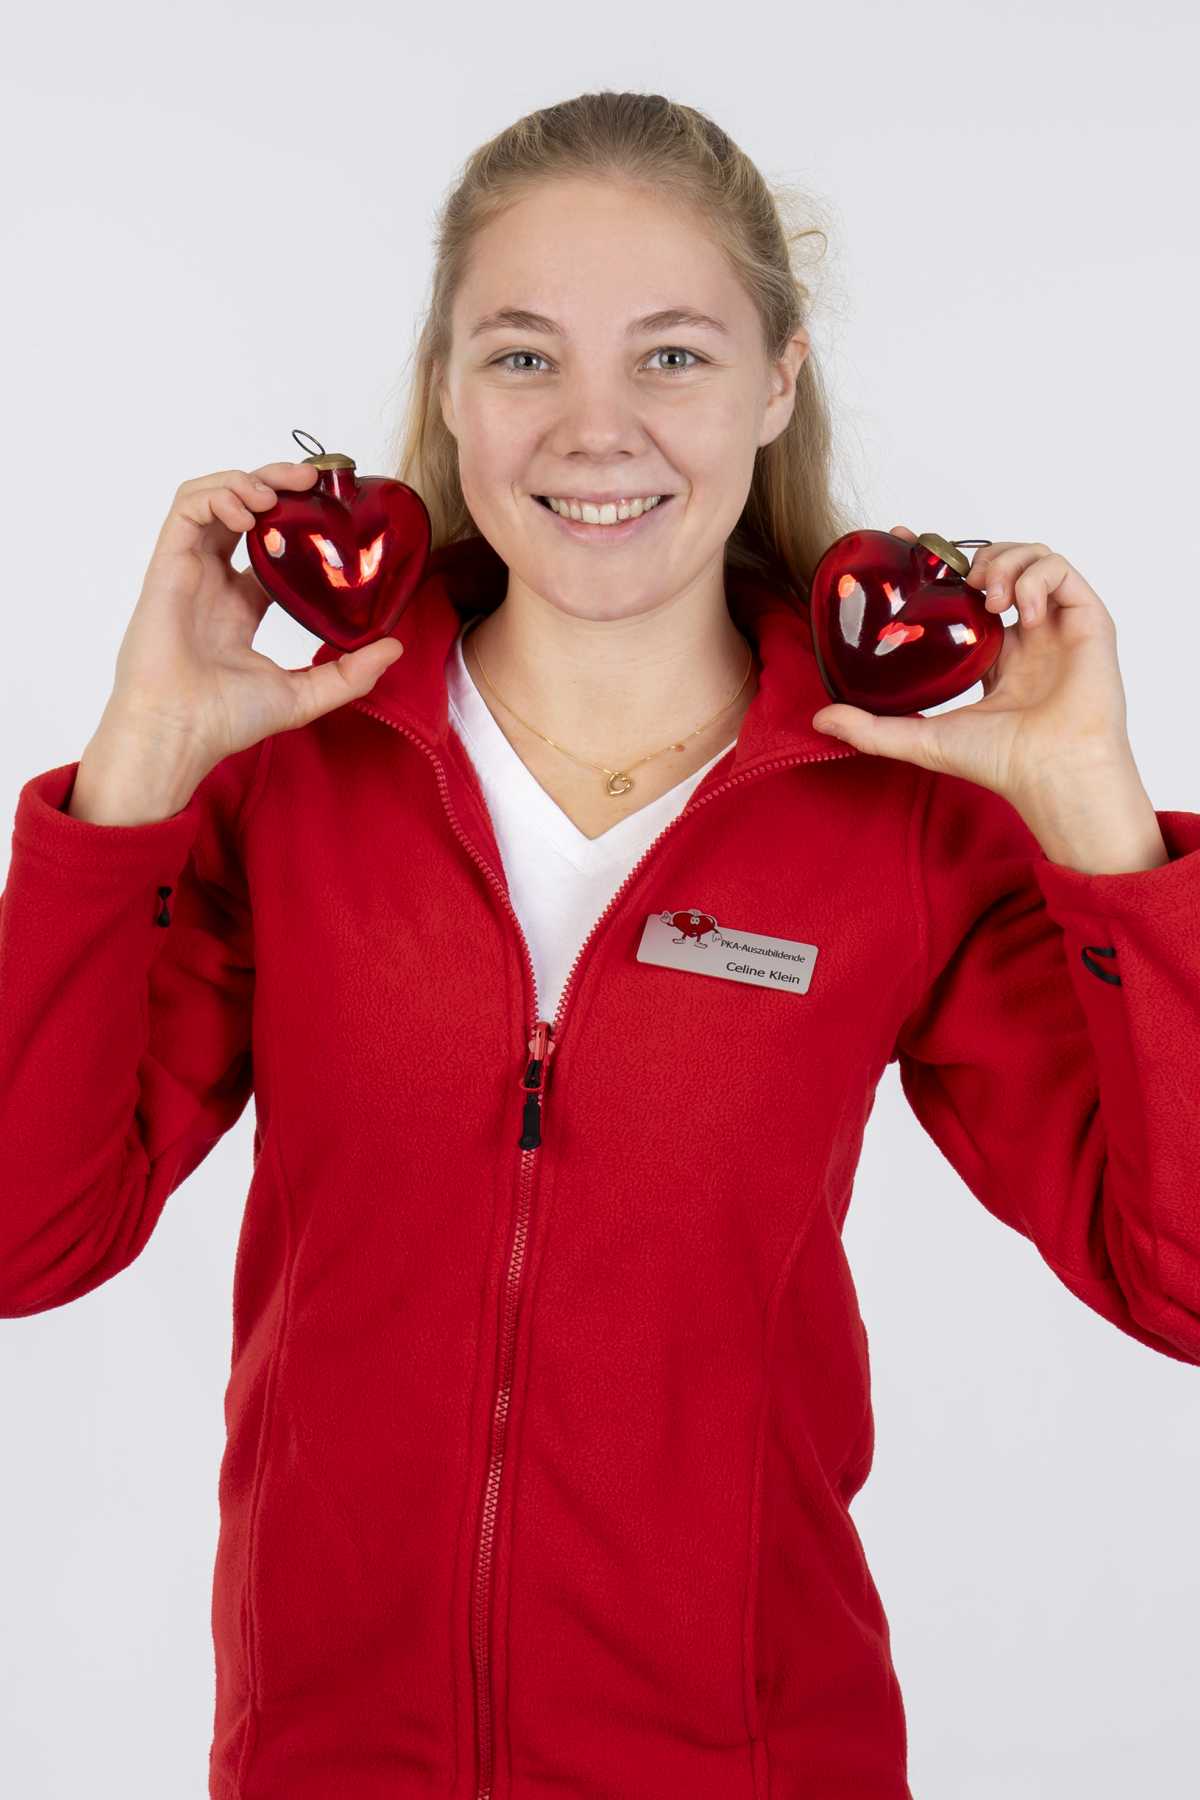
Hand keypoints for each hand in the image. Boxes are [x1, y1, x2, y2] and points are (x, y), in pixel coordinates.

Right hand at [96, 460, 404, 779]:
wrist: (180, 731)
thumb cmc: (226, 719)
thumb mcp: (305, 694)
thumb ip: (351, 673)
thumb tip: (395, 647)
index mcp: (240, 607)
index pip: (270, 547)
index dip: (297, 522)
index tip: (332, 509)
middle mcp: (213, 582)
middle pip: (242, 510)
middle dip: (275, 483)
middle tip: (313, 478)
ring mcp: (189, 571)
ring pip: (212, 499)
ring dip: (246, 481)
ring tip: (279, 493)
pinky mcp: (167, 565)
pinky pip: (187, 509)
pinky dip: (218, 496)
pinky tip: (250, 514)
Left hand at [811, 527, 1134, 804]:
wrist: (1051, 772)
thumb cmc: (1000, 762)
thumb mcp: (920, 739)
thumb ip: (870, 728)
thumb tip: (819, 719)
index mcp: (993, 655)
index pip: (964, 591)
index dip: (939, 559)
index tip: (905, 538)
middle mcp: (1027, 635)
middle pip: (1000, 564)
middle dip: (972, 555)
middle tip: (953, 575)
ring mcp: (1058, 624)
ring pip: (1034, 557)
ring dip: (1005, 561)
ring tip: (986, 596)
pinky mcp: (1088, 620)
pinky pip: (1061, 570)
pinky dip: (1036, 578)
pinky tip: (1019, 611)